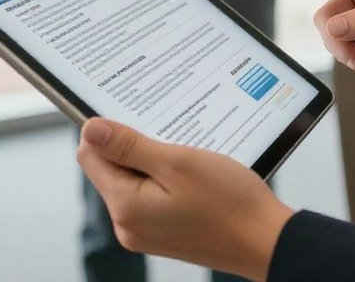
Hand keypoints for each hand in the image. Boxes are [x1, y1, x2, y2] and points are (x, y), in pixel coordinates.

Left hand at [77, 118, 292, 281]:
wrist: (264, 239)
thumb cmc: (228, 202)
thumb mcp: (178, 163)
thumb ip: (129, 147)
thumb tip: (90, 129)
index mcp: (125, 206)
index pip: (90, 156)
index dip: (108, 129)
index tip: (136, 114)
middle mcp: (128, 224)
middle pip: (110, 168)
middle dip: (134, 144)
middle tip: (169, 130)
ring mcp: (145, 231)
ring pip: (133, 179)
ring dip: (153, 158)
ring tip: (185, 151)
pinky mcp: (163, 231)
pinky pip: (150, 193)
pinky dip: (165, 175)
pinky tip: (191, 170)